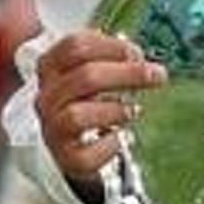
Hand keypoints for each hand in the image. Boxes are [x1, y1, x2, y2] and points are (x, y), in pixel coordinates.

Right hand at [30, 29, 165, 188]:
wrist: (75, 145)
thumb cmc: (88, 102)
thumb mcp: (92, 73)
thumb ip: (111, 58)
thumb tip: (136, 55)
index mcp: (52, 68)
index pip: (75, 46)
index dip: (111, 46)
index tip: (136, 53)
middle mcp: (48, 98)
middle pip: (85, 77)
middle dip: (127, 73)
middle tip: (156, 75)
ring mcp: (53, 128)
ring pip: (78, 115)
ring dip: (114, 110)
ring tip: (133, 111)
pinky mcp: (66, 157)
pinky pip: (87, 153)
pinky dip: (110, 145)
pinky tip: (121, 137)